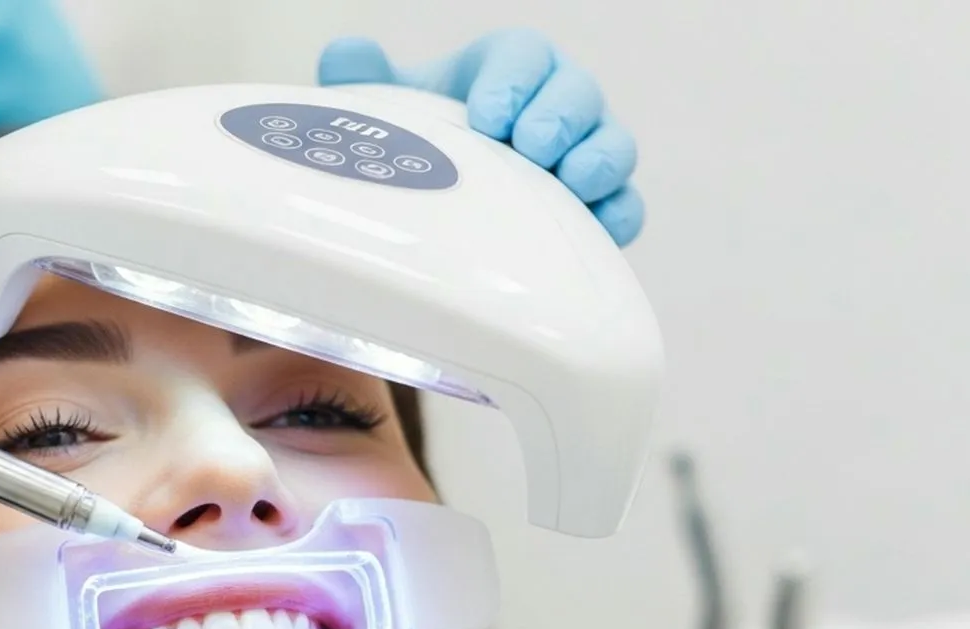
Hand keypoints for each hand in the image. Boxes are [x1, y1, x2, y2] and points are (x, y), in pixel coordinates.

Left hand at [319, 28, 644, 245]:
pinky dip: (614, 217)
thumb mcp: (398, 106)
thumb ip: (368, 80)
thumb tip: (344, 59)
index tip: (487, 113)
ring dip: (596, 162)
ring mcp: (586, 152)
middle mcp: (559, 103)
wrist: (456, 185)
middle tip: (529, 145)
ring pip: (612, 147)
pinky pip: (625, 207)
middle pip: (579, 95)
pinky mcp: (602, 204)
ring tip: (568, 182)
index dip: (514, 80)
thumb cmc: (435, 135)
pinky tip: (593, 233)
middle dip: (559, 118)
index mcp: (512, 67)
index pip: (525, 56)